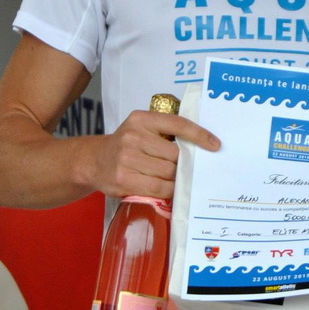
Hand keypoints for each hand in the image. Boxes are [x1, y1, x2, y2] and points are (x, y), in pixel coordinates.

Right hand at [89, 109, 219, 199]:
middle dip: (184, 164)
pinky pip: (158, 188)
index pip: (177, 124)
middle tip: (187, 169)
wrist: (93, 161)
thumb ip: (163, 133)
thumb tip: (198, 148)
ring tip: (176, 180)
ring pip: (168, 172)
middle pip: (175, 154)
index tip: (215, 145)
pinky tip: (168, 189)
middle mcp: (134, 136)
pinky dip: (168, 190)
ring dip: (176, 179)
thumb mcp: (140, 129)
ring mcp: (127, 159)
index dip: (199, 135)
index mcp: (141, 119)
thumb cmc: (125, 145)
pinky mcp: (124, 179)